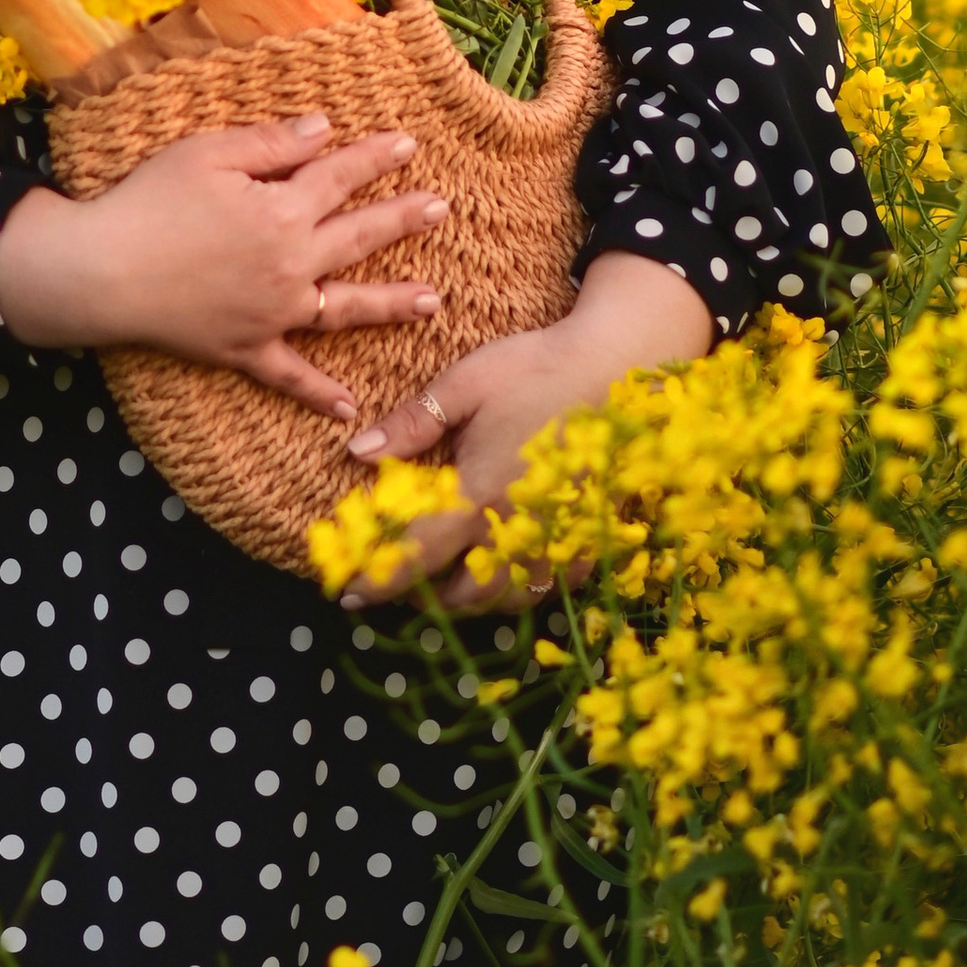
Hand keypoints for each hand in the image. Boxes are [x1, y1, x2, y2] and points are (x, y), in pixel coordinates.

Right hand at [0, 112, 448, 421]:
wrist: (102, 273)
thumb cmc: (149, 203)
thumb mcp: (208, 154)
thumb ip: (272, 144)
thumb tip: (324, 129)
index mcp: (282, 211)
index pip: (340, 176)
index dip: (374, 157)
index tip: (409, 145)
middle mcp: (290, 266)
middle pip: (357, 238)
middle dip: (402, 220)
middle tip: (442, 209)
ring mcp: (272, 314)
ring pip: (344, 308)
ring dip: (390, 304)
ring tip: (433, 301)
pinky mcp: (244, 350)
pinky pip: (289, 376)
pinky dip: (319, 394)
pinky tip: (349, 408)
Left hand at [337, 250, 716, 606]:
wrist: (618, 366)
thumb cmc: (536, 368)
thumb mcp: (465, 384)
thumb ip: (412, 424)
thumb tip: (356, 451)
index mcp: (478, 493)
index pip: (416, 555)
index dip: (378, 581)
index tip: (348, 596)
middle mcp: (516, 528)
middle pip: (462, 595)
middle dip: (426, 598)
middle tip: (402, 581)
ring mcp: (557, 538)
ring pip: (506, 599)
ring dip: (472, 599)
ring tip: (449, 582)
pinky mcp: (587, 536)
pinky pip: (548, 585)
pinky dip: (518, 588)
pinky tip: (505, 567)